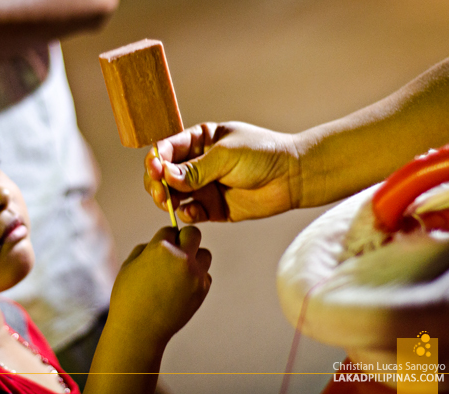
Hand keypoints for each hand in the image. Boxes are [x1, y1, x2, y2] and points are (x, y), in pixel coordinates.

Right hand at [107, 226, 210, 344]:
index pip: (170, 229)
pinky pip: (206, 276)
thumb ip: (146, 249)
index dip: (165, 237)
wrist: (138, 330)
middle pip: (194, 234)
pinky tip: (182, 287)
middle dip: (185, 239)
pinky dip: (197, 278)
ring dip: (194, 258)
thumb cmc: (128, 298)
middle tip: (176, 251)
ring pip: (204, 255)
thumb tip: (162, 242)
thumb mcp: (129, 266)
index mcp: (161, 248)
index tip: (161, 246)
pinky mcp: (202, 291)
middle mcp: (182, 258)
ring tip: (179, 271)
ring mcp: (194, 275)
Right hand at [144, 121, 300, 222]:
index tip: (155, 169)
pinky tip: (192, 212)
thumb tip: (165, 176)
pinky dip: (186, 214)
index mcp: (199, 139)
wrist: (293, 177)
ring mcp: (204, 186)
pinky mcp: (213, 208)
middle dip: (156, 183)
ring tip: (171, 204)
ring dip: (167, 200)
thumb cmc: (263, 154)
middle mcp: (198, 163)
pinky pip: (191, 212)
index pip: (167, 148)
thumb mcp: (226, 155)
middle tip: (160, 192)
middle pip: (163, 174)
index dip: (156, 159)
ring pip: (173, 195)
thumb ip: (195, 169)